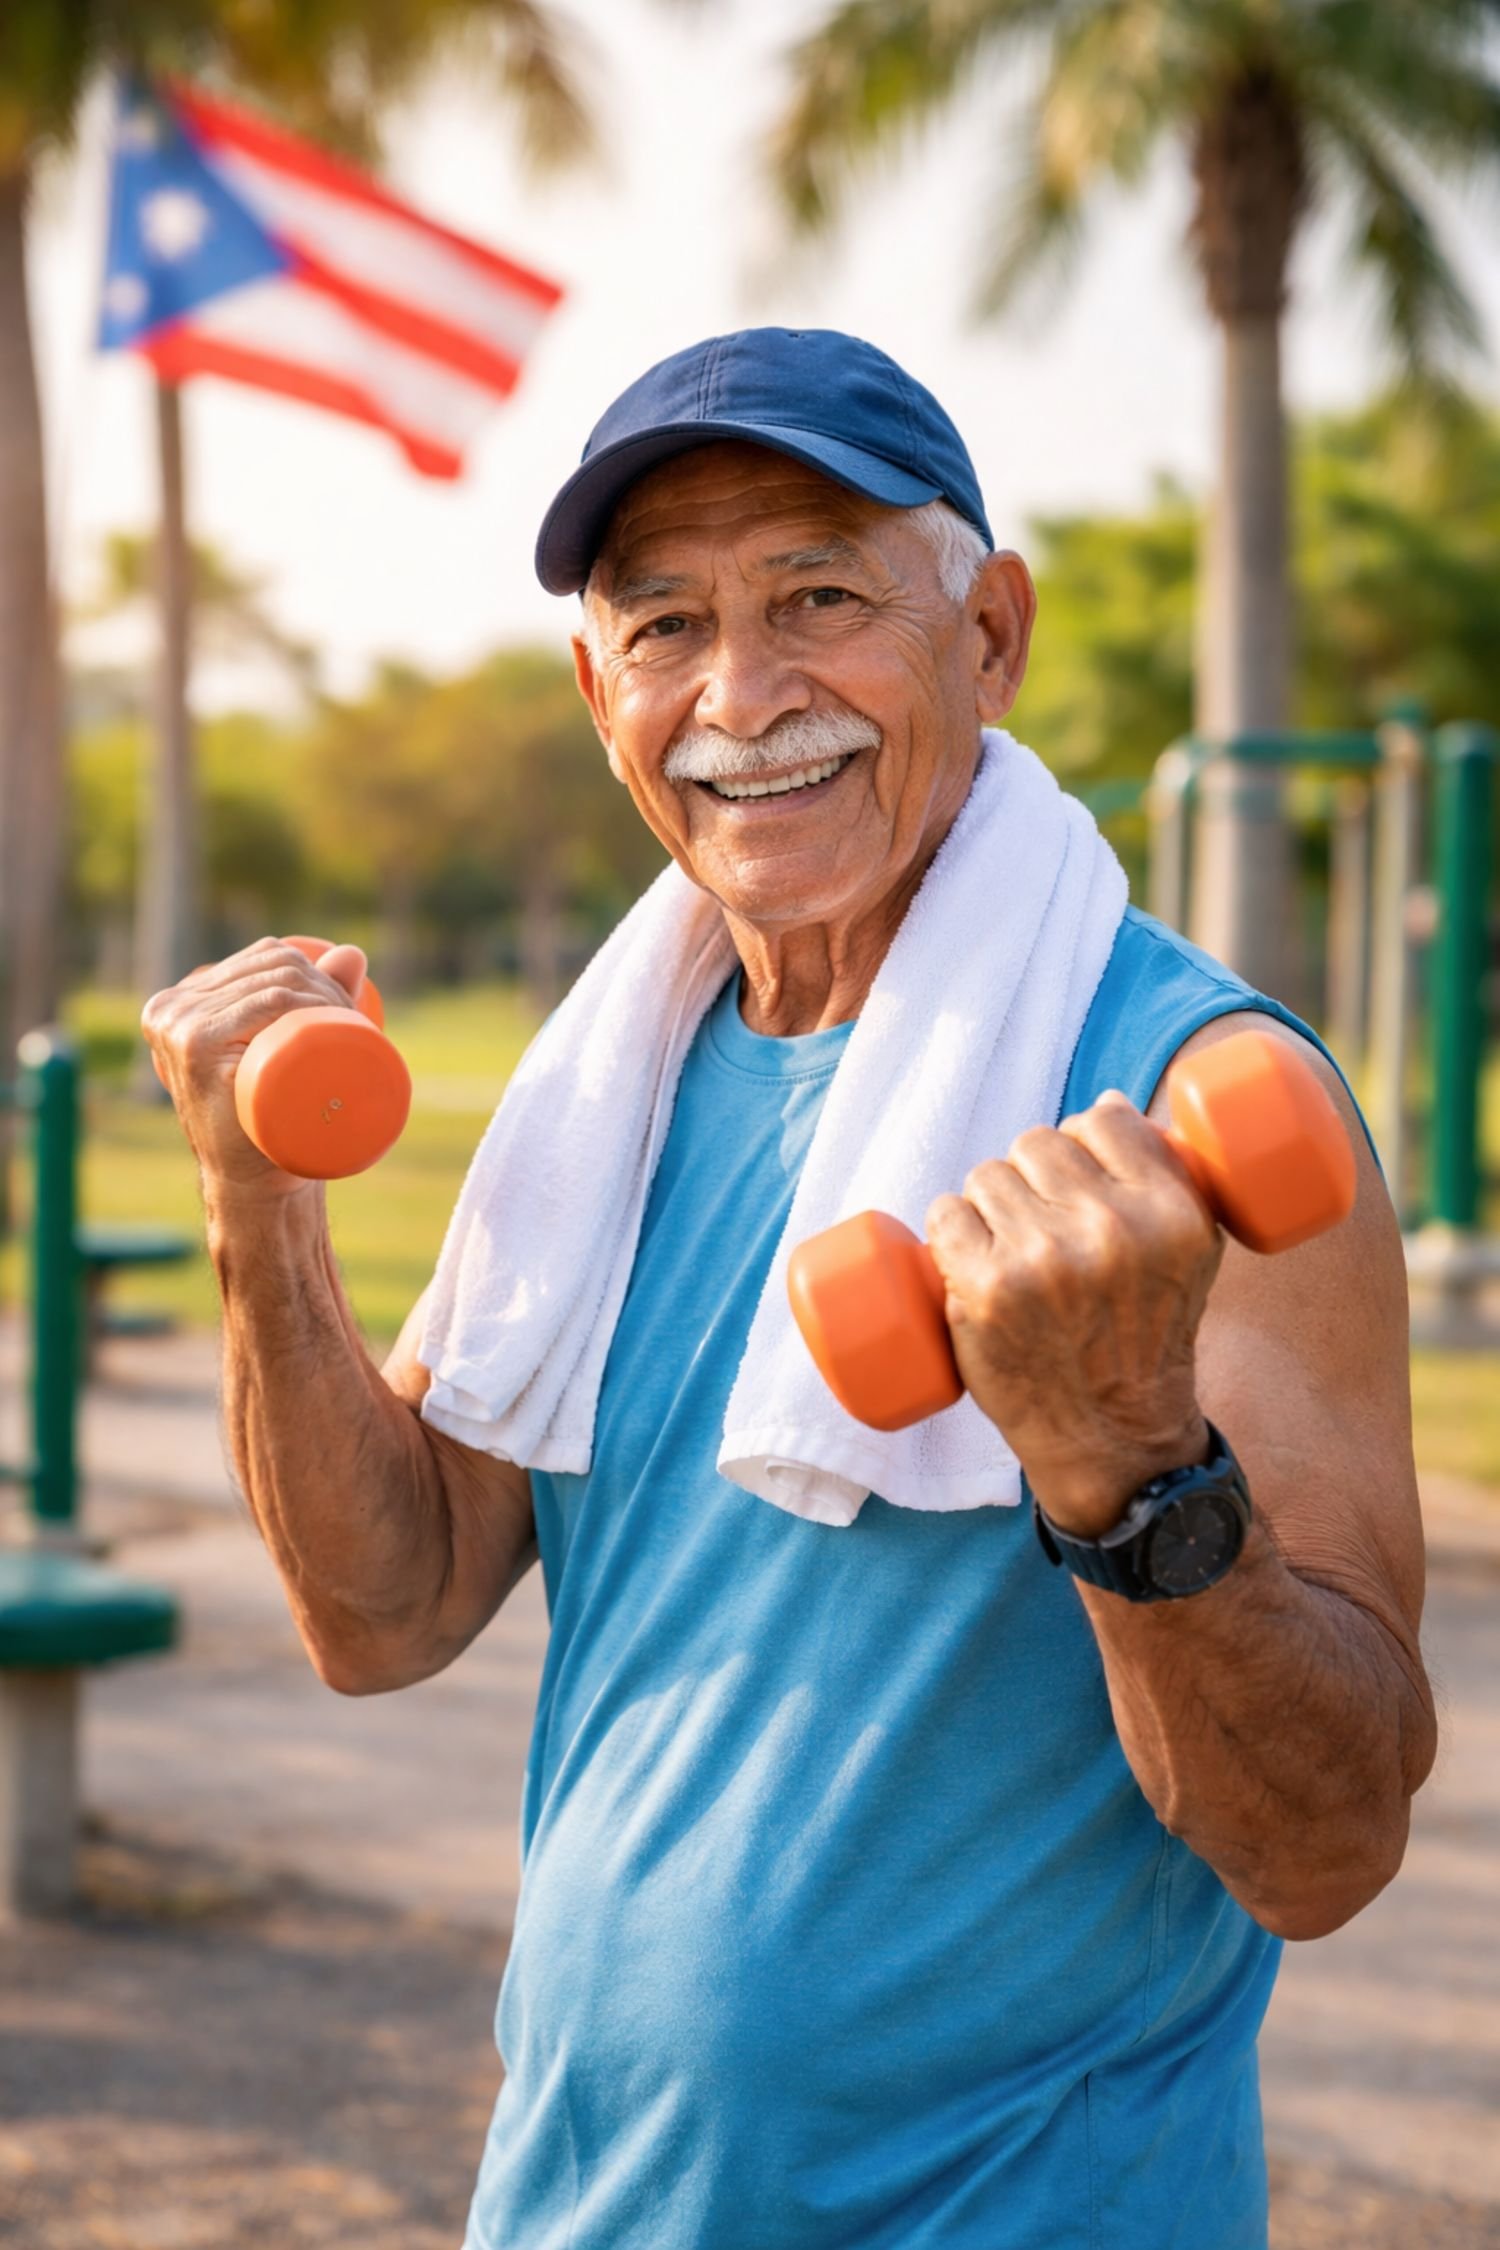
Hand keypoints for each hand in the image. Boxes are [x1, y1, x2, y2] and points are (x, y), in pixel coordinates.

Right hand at [141, 937, 367, 1199]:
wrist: (252, 1184)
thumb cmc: (269, 1121)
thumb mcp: (284, 1049)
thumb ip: (315, 995)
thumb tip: (354, 952)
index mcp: (179, 1000)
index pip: (262, 959)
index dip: (315, 969)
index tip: (348, 1006)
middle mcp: (171, 1007)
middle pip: (271, 969)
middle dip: (326, 983)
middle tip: (356, 1024)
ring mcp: (179, 1026)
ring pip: (274, 985)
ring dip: (324, 993)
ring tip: (349, 1026)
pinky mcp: (196, 1049)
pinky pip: (264, 1005)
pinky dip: (301, 1003)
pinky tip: (320, 1017)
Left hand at [926, 1091, 1220, 1535]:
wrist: (1111, 1439)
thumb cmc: (1145, 1338)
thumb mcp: (1188, 1257)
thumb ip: (1164, 1179)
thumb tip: (1105, 1104)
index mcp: (1170, 1214)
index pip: (1105, 1121)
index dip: (1082, 1139)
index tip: (1075, 1174)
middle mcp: (1110, 1231)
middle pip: (1036, 1143)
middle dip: (1030, 1174)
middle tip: (1038, 1224)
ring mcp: (1043, 1260)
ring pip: (985, 1176)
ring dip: (986, 1202)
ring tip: (1007, 1248)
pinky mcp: (985, 1291)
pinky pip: (945, 1214)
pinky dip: (948, 1230)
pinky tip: (963, 1256)